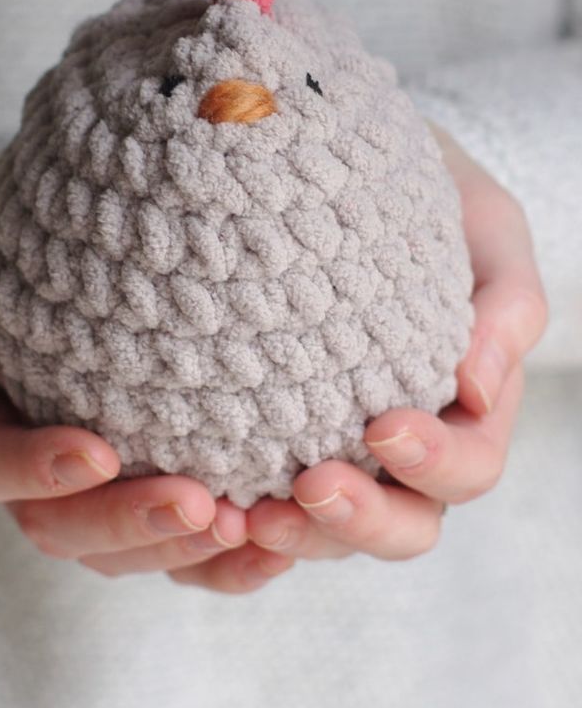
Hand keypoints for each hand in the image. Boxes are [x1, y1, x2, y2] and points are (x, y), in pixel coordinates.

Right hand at [0, 186, 287, 591]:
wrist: (77, 248)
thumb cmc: (24, 243)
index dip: (34, 469)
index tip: (98, 452)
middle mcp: (28, 473)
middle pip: (59, 527)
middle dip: (128, 522)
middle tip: (198, 504)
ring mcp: (88, 495)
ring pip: (122, 553)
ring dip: (182, 551)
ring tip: (245, 526)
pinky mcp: (146, 501)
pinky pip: (179, 551)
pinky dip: (225, 562)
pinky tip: (276, 548)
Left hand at [180, 122, 548, 575]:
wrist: (348, 171)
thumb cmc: (433, 200)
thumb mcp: (485, 230)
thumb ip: (504, 306)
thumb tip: (479, 392)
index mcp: (463, 411)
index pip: (466, 466)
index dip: (434, 463)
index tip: (383, 426)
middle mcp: (403, 450)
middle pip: (401, 524)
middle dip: (359, 520)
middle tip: (310, 485)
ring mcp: (336, 454)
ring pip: (326, 534)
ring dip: (292, 537)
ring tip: (243, 514)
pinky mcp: (269, 446)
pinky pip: (255, 509)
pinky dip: (232, 527)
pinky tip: (203, 504)